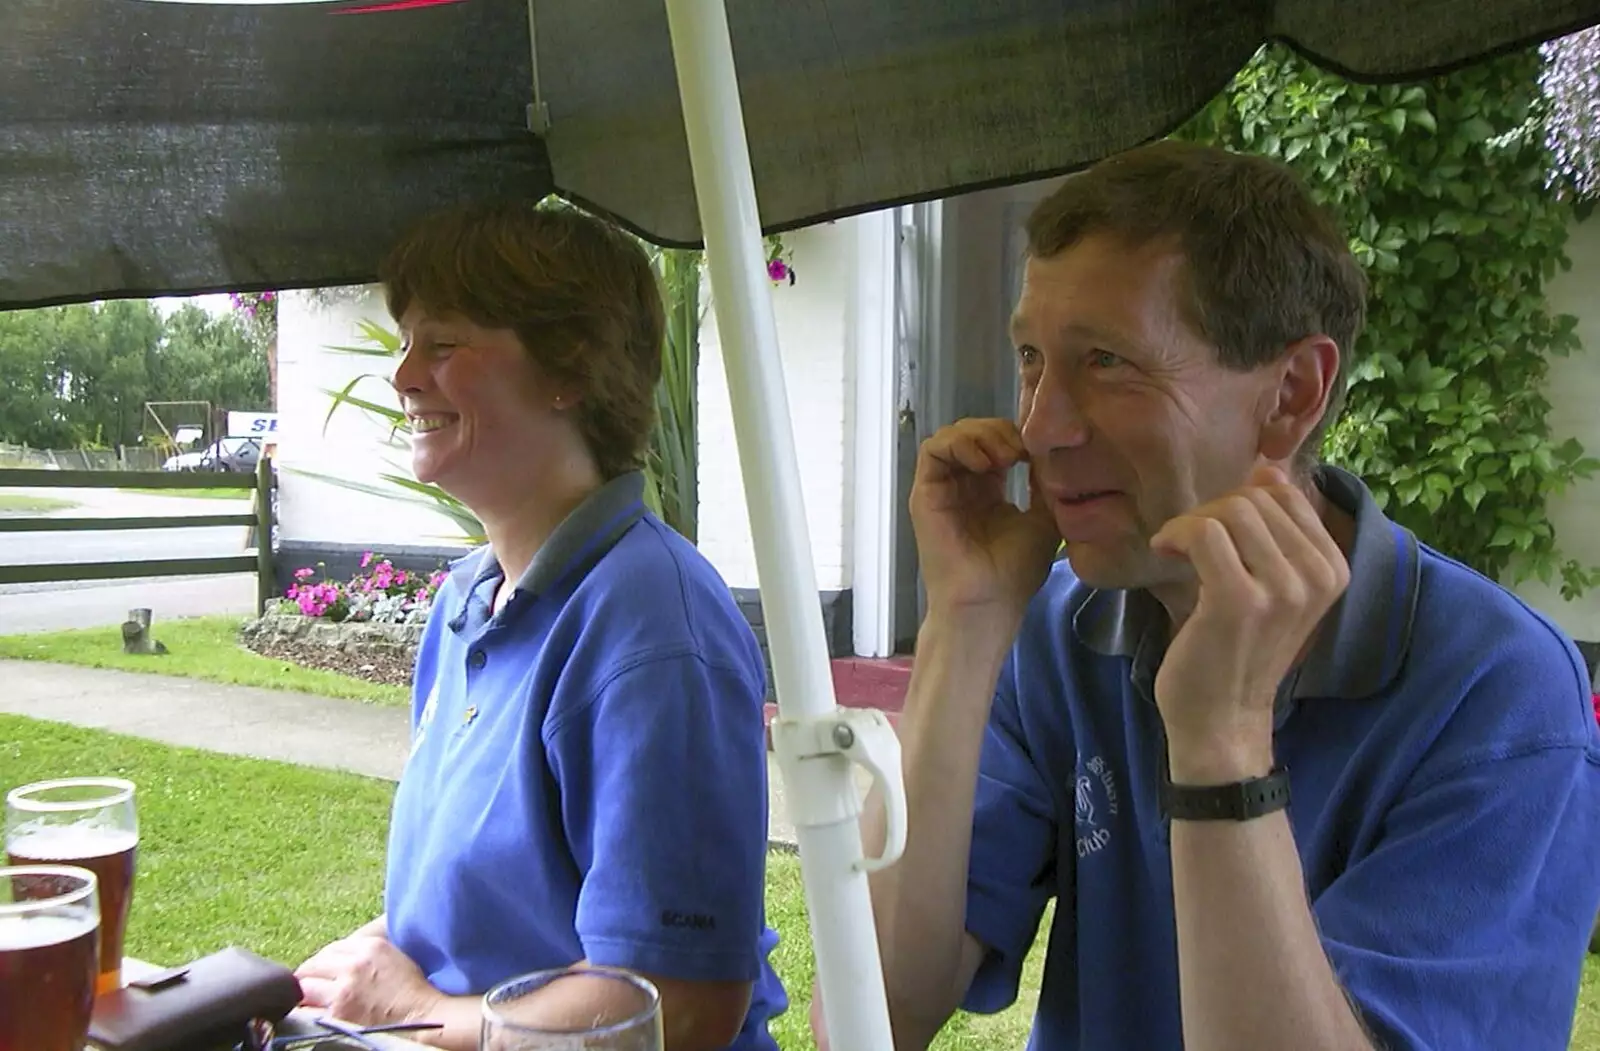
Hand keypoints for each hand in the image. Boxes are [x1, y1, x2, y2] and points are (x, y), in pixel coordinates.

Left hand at [294, 935, 441, 1028]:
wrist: (423, 1017)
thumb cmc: (412, 990)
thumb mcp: (393, 956)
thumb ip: (366, 951)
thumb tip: (340, 956)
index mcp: (370, 947)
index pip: (331, 949)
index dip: (324, 962)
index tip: (324, 973)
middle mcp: (353, 965)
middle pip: (313, 965)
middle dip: (311, 976)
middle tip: (313, 987)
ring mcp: (343, 990)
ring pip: (305, 986)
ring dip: (307, 993)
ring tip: (313, 1001)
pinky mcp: (337, 1014)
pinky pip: (308, 1010)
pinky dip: (309, 1011)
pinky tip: (315, 1014)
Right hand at [909, 418, 1060, 623]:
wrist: (990, 601)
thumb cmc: (1015, 572)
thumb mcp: (1044, 520)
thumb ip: (1044, 485)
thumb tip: (1052, 452)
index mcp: (987, 491)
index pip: (995, 443)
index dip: (1016, 436)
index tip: (1039, 450)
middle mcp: (962, 486)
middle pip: (974, 433)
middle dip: (1000, 431)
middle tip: (1022, 451)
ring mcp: (942, 488)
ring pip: (953, 435)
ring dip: (981, 435)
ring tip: (1007, 456)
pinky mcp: (925, 493)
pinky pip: (933, 449)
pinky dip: (959, 444)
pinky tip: (986, 464)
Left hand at [1149, 466, 1349, 781]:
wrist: (1222, 719)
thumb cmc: (1237, 650)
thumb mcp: (1271, 586)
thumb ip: (1276, 532)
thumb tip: (1269, 469)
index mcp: (1333, 568)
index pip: (1284, 495)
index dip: (1238, 503)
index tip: (1214, 535)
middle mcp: (1317, 576)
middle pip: (1254, 499)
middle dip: (1209, 513)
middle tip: (1188, 546)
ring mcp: (1282, 589)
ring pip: (1229, 511)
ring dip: (1189, 524)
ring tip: (1177, 552)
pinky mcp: (1239, 601)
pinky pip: (1204, 533)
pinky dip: (1175, 535)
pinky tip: (1165, 554)